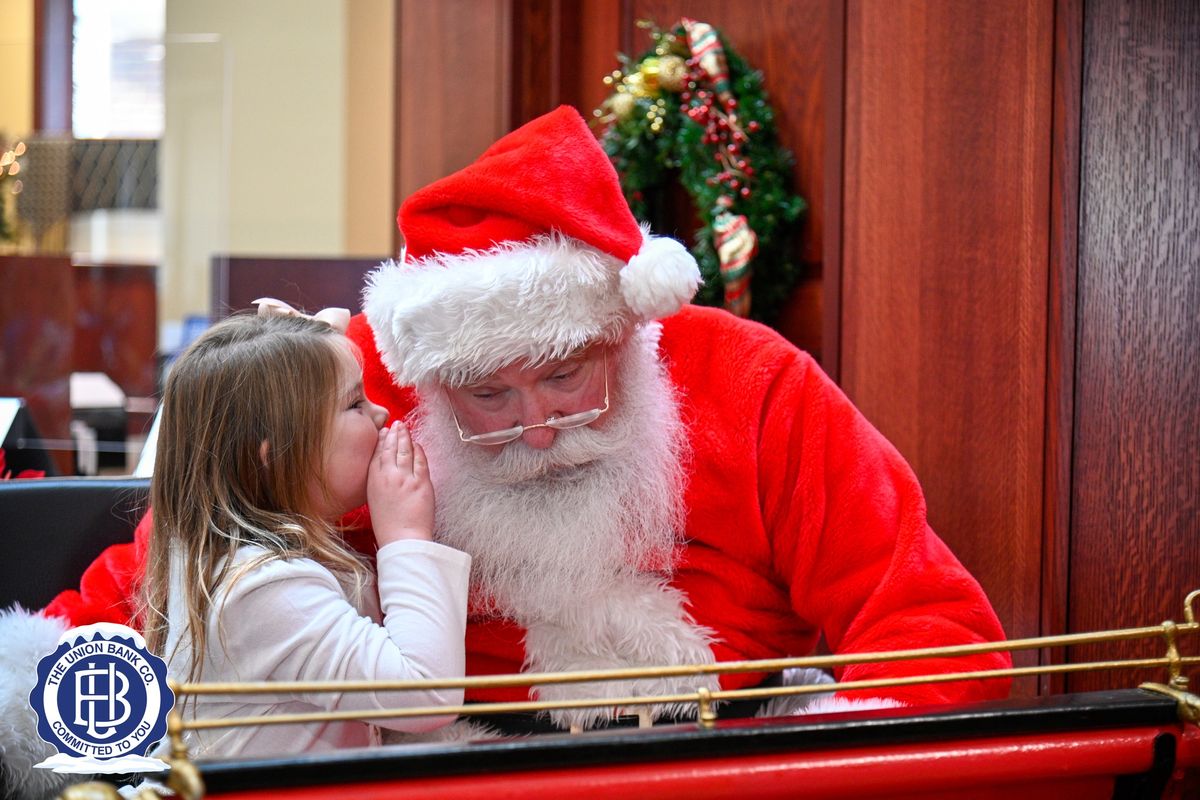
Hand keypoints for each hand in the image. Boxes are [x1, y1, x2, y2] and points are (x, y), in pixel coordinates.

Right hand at [367, 421, 434, 545]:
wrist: (403, 539)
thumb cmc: (389, 526)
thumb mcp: (375, 501)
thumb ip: (379, 484)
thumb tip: (385, 473)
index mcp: (373, 482)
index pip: (377, 455)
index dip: (381, 441)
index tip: (383, 433)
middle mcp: (387, 476)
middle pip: (390, 449)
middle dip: (393, 434)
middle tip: (396, 425)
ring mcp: (405, 478)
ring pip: (405, 451)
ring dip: (405, 437)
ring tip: (404, 428)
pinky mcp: (420, 482)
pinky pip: (420, 460)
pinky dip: (419, 450)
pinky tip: (418, 445)